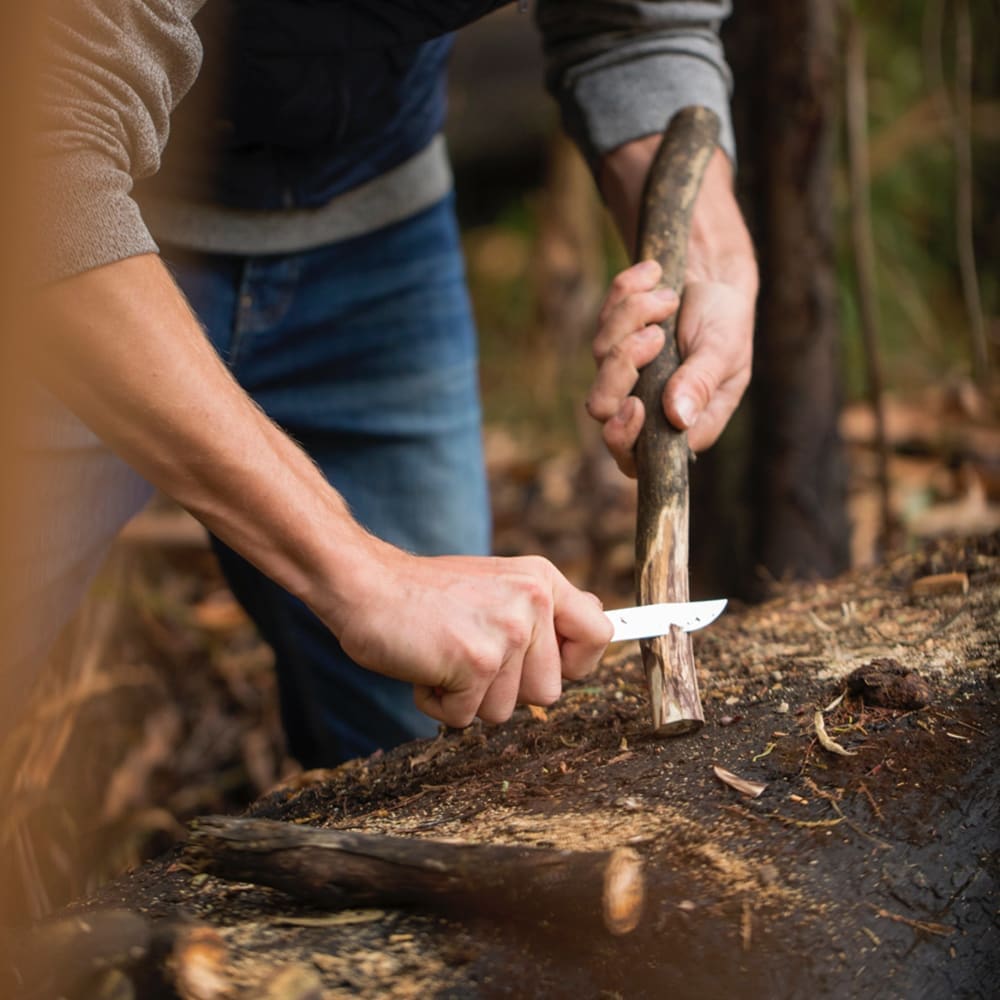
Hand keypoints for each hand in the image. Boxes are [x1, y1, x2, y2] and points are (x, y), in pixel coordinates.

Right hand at [325, 540, 613, 728]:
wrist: (363, 585)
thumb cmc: (424, 595)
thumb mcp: (497, 585)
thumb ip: (541, 610)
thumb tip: (603, 627)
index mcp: (541, 581)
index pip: (600, 633)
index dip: (578, 664)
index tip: (549, 667)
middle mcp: (532, 602)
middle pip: (550, 692)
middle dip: (505, 689)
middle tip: (467, 652)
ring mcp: (507, 632)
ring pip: (506, 711)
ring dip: (468, 697)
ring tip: (443, 654)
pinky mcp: (476, 662)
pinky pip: (466, 718)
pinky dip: (438, 704)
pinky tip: (424, 665)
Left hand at [592, 143, 757, 474]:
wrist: (712, 276)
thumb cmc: (726, 321)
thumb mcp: (723, 351)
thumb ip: (700, 383)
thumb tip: (679, 418)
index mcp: (681, 424)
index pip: (638, 456)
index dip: (625, 437)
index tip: (634, 405)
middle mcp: (647, 405)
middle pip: (604, 408)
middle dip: (622, 367)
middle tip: (655, 336)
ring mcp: (624, 374)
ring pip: (601, 358)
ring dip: (633, 318)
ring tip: (668, 298)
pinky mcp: (611, 342)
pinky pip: (604, 320)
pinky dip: (627, 293)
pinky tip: (652, 278)